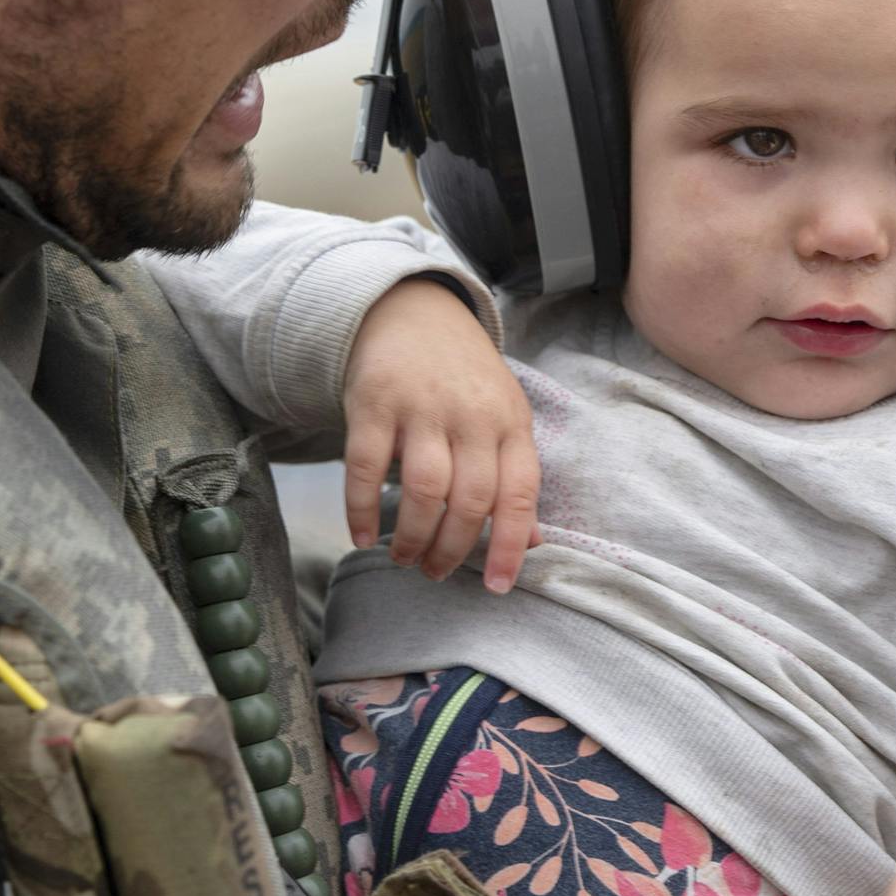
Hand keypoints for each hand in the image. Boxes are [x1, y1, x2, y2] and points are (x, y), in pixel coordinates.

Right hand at [340, 278, 540, 590]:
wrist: (413, 309)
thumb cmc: (464, 379)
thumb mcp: (503, 417)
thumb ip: (514, 477)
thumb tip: (534, 542)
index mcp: (512, 423)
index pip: (520, 494)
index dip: (511, 545)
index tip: (498, 587)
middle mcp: (473, 414)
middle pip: (470, 499)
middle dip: (452, 549)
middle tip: (434, 571)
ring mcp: (423, 406)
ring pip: (424, 488)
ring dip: (412, 535)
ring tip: (403, 558)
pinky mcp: (374, 400)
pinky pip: (365, 466)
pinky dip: (361, 509)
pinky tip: (362, 536)